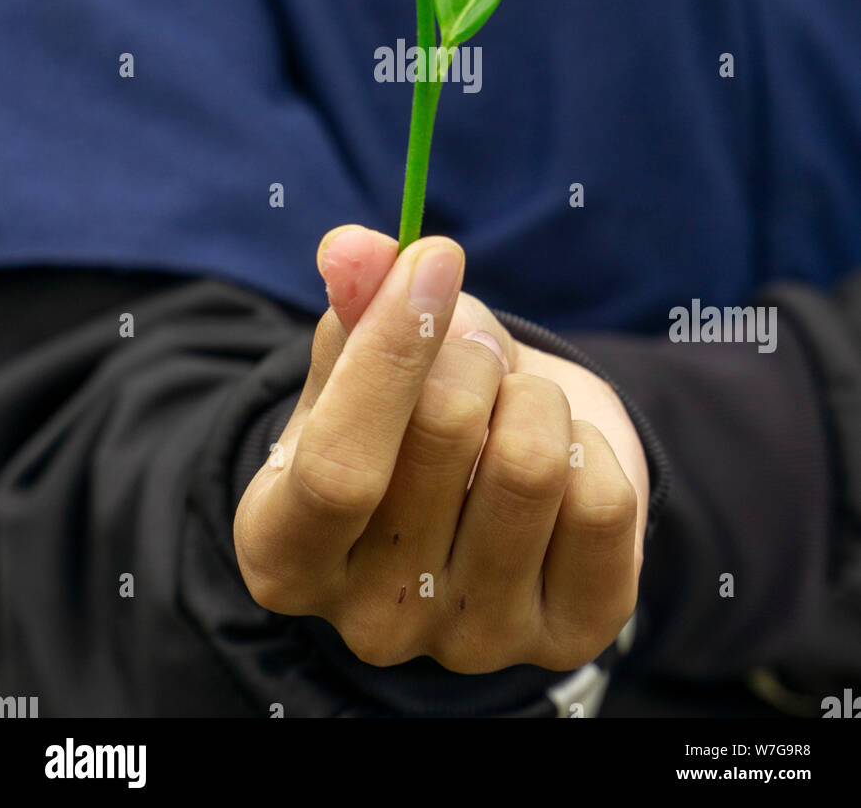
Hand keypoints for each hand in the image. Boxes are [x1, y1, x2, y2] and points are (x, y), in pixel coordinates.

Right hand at [234, 225, 644, 673]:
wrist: (495, 488)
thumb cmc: (407, 417)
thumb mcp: (363, 359)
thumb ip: (354, 302)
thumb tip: (355, 248)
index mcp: (287, 550)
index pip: (337, 464)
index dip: (390, 350)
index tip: (434, 258)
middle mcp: (369, 619)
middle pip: (444, 434)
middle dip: (471, 355)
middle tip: (472, 356)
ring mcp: (470, 639)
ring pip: (532, 463)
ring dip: (532, 398)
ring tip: (511, 410)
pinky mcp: (567, 636)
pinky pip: (602, 503)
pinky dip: (590, 449)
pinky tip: (560, 465)